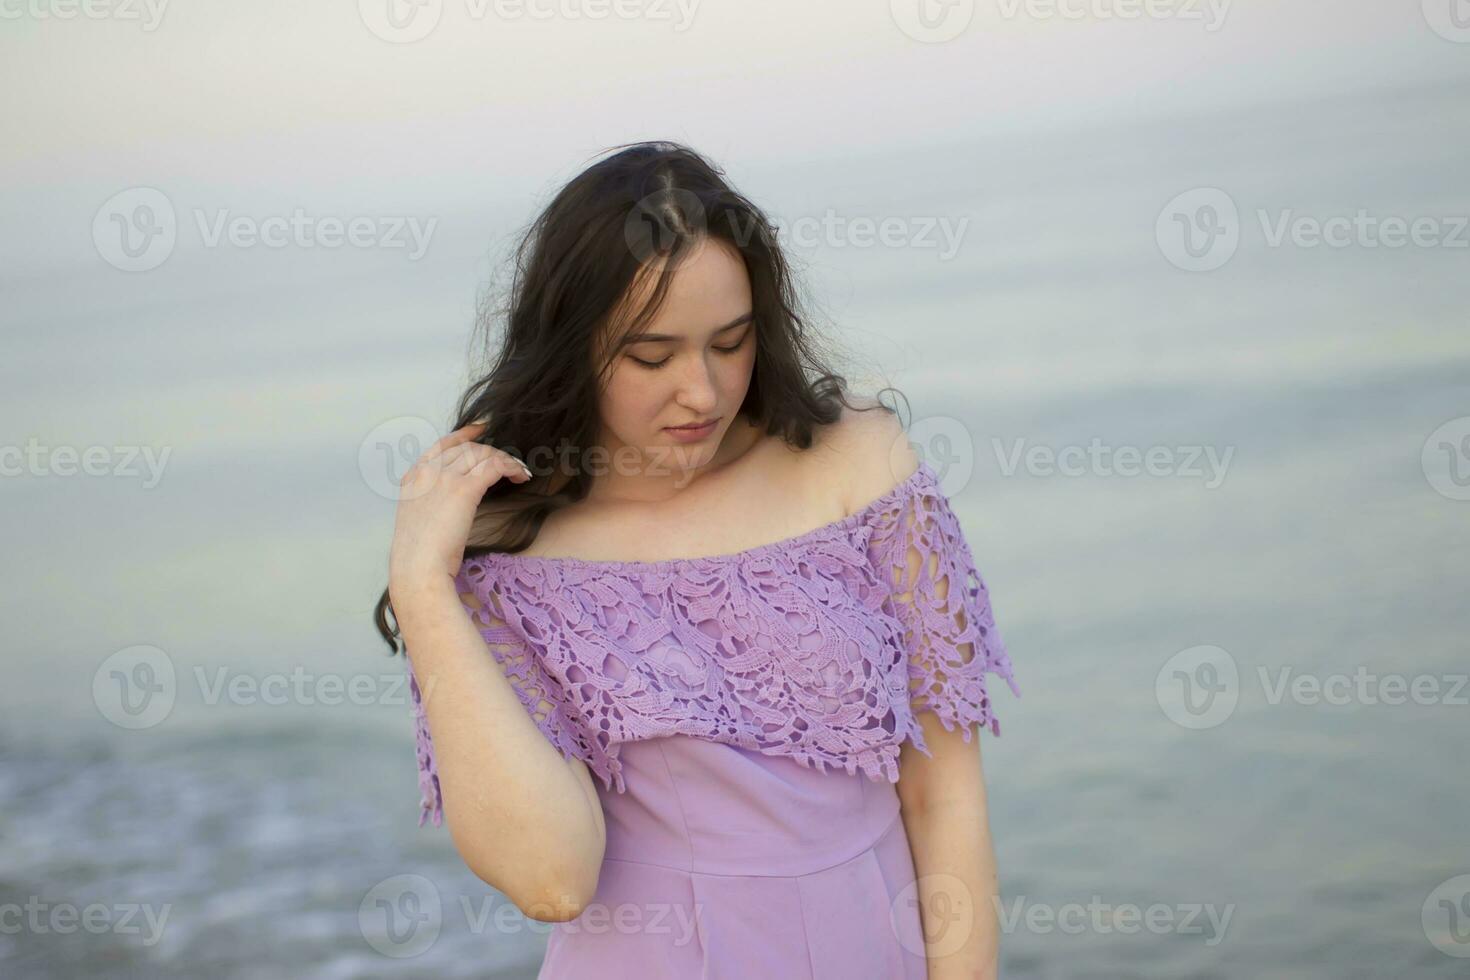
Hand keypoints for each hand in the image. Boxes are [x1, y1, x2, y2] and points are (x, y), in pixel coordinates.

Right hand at [387, 421, 530, 600]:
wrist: (418, 568)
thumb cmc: (420, 555)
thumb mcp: (418, 520)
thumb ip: (431, 502)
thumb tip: (453, 501)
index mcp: (413, 478)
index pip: (441, 445)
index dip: (464, 435)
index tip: (481, 429)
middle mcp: (428, 472)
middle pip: (467, 448)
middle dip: (492, 452)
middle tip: (509, 462)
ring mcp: (445, 478)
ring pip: (482, 454)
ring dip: (505, 460)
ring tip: (519, 472)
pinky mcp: (464, 489)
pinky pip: (494, 466)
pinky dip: (511, 467)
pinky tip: (521, 475)